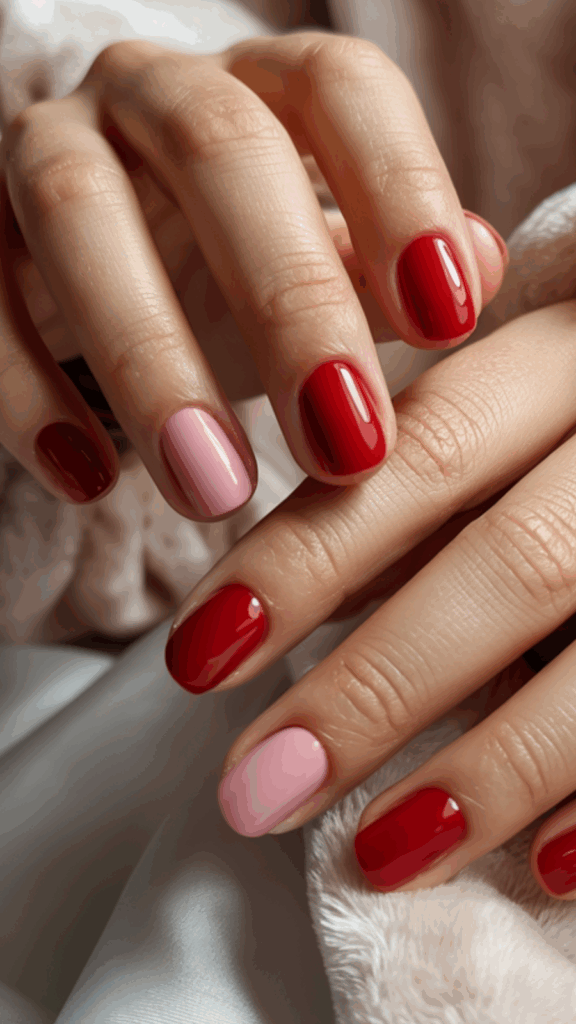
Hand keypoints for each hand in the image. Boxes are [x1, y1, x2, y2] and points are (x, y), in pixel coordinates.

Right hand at [0, 33, 504, 517]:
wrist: (102, 255)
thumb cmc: (230, 264)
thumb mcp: (318, 259)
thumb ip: (387, 263)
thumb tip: (480, 269)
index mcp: (259, 87)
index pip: (339, 90)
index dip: (401, 192)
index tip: (447, 322)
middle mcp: (149, 94)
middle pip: (221, 151)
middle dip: (289, 302)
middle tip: (344, 449)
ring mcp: (44, 151)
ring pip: (80, 218)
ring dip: (150, 360)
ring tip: (213, 491)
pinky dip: (27, 394)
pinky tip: (87, 480)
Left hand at [163, 282, 575, 899]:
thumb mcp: (516, 389)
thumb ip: (424, 463)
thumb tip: (286, 576)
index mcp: (572, 351)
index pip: (421, 451)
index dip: (303, 558)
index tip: (198, 658)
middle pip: (512, 564)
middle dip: (376, 686)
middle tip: (258, 786)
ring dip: (490, 770)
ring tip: (378, 851)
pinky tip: (549, 868)